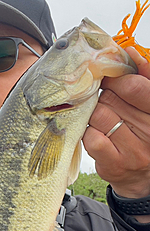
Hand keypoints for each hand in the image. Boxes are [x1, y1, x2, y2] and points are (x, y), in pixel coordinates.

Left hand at [83, 48, 149, 208]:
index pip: (136, 87)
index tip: (108, 78)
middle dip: (103, 95)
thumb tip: (130, 52)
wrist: (142, 177)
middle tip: (102, 99)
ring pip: (99, 115)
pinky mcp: (114, 164)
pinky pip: (92, 137)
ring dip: (94, 113)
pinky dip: (88, 131)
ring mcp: (133, 150)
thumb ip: (144, 78)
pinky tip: (95, 132)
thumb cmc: (143, 135)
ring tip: (100, 117)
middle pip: (113, 99)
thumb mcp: (149, 105)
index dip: (117, 78)